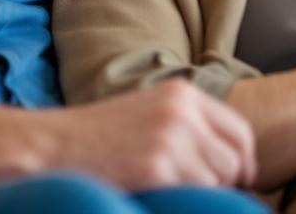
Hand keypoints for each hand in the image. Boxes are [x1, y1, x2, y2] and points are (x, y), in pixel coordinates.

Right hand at [0, 79, 257, 190]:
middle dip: (224, 184)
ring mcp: (170, 138)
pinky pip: (196, 196)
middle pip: (234, 160)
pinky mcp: (157, 167)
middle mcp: (181, 110)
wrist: (52, 145)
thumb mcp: (150, 114)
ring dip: (199, 195)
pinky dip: (181, 202)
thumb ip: (191, 126)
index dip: (243, 163)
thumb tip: (237, 160)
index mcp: (182, 93)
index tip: (237, 181)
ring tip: (165, 189)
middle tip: (196, 193)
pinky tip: (155, 193)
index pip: (239, 132)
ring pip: (217, 182)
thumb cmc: (101, 137)